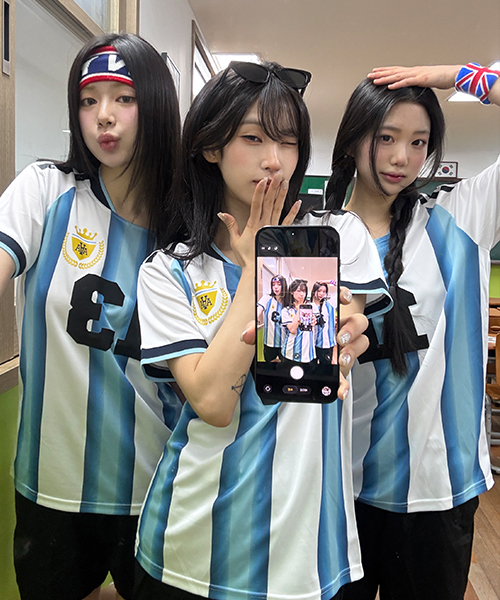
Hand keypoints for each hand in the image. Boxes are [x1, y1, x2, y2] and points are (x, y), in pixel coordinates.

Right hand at [218, 175, 298, 269]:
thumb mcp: (235, 240)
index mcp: (253, 225)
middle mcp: (264, 225)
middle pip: (269, 203)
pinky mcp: (279, 233)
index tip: (263, 181)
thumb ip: (231, 225)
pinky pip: (287, 221)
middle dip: (273, 188)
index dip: (260, 192)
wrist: (256, 268)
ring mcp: (273, 228)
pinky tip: (297, 203)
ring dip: (281, 195)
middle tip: (276, 176)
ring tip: (284, 183)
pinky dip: (293, 212)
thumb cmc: (246, 257)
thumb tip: (223, 214)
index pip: (256, 205)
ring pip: (278, 209)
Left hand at [241, 287, 368, 400]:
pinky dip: (345, 383)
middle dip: (352, 327)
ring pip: (361, 341)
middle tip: (340, 336)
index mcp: (323, 312)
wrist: (297, 356)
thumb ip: (260, 329)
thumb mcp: (274, 329)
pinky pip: (350, 372)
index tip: (344, 298)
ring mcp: (343, 345)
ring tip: (341, 358)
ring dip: (353, 350)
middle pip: (357, 320)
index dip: (344, 294)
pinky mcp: (340, 365)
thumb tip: (246, 335)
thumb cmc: (290, 334)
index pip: (338, 297)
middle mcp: (337, 326)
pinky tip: (339, 389)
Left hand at [368, 65, 461, 89]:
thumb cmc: (443, 78)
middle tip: (369, 76)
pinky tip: (389, 86)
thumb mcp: (427, 82)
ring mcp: (417, 74)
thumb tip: (413, 89)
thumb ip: (419, 84)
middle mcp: (413, 71)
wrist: (455, 74)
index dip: (385, 71)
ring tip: (375, 80)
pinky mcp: (422, 79)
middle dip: (380, 74)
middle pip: (394, 72)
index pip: (396, 70)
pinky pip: (407, 82)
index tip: (375, 72)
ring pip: (397, 76)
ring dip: (385, 78)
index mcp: (414, 72)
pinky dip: (397, 84)